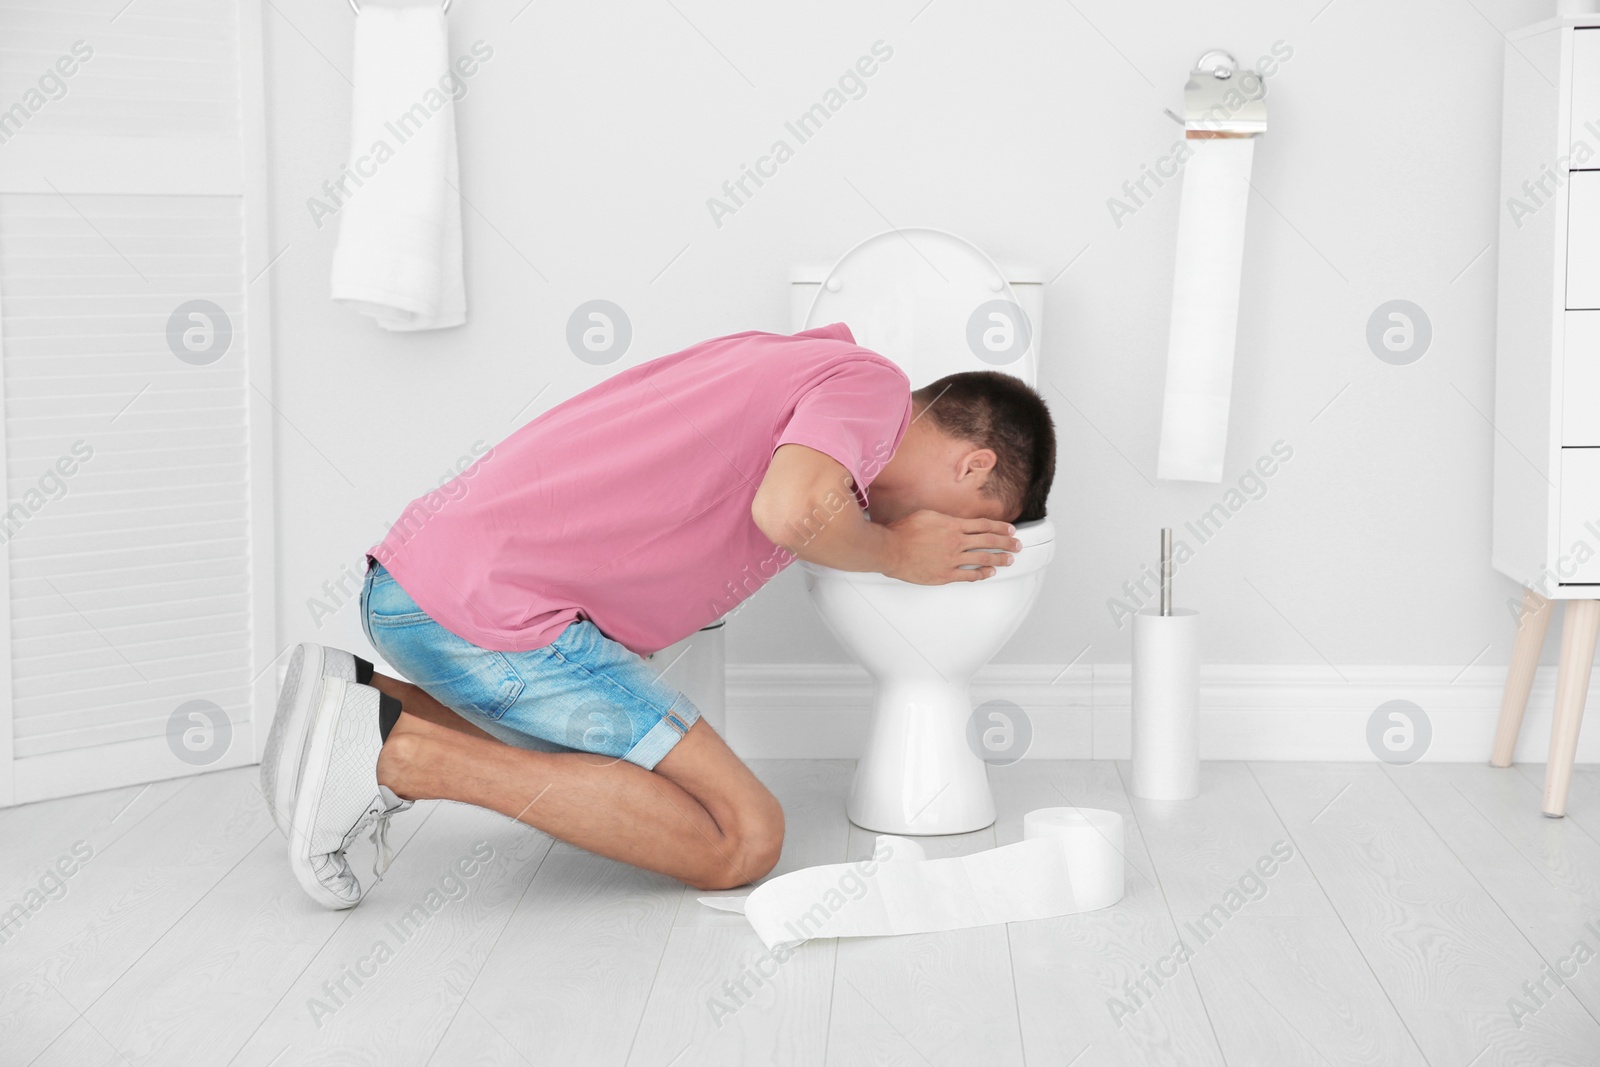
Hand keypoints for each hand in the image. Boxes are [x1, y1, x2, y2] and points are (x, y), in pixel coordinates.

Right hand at [882, 510, 1020, 584]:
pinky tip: (989, 573)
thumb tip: (955, 520)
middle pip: (988, 541)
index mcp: (953, 525)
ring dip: (999, 559)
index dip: (1000, 527)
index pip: (983, 525)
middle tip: (1017, 545)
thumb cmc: (903, 531)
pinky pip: (969, 575)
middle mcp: (956, 542)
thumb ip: (945, 518)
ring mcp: (952, 559)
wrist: (891, 549)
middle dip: (1006, 543)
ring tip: (1010, 559)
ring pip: (983, 558)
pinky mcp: (945, 575)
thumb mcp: (927, 515)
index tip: (1010, 529)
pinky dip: (982, 574)